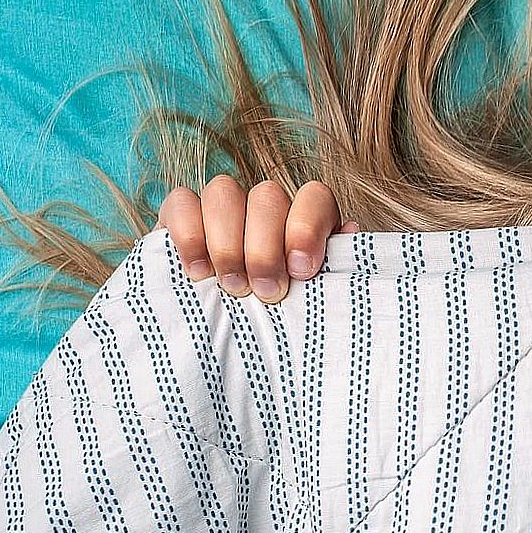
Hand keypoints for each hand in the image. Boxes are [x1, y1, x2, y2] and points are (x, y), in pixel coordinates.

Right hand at [154, 177, 358, 303]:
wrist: (228, 341)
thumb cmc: (282, 318)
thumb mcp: (312, 301)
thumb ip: (332, 269)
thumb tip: (350, 232)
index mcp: (305, 220)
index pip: (313, 196)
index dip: (307, 228)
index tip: (301, 272)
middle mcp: (266, 206)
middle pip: (267, 196)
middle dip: (264, 248)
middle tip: (265, 292)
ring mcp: (222, 207)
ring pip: (223, 191)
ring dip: (227, 244)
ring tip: (232, 287)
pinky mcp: (181, 216)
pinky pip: (181, 202)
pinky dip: (189, 235)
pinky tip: (198, 272)